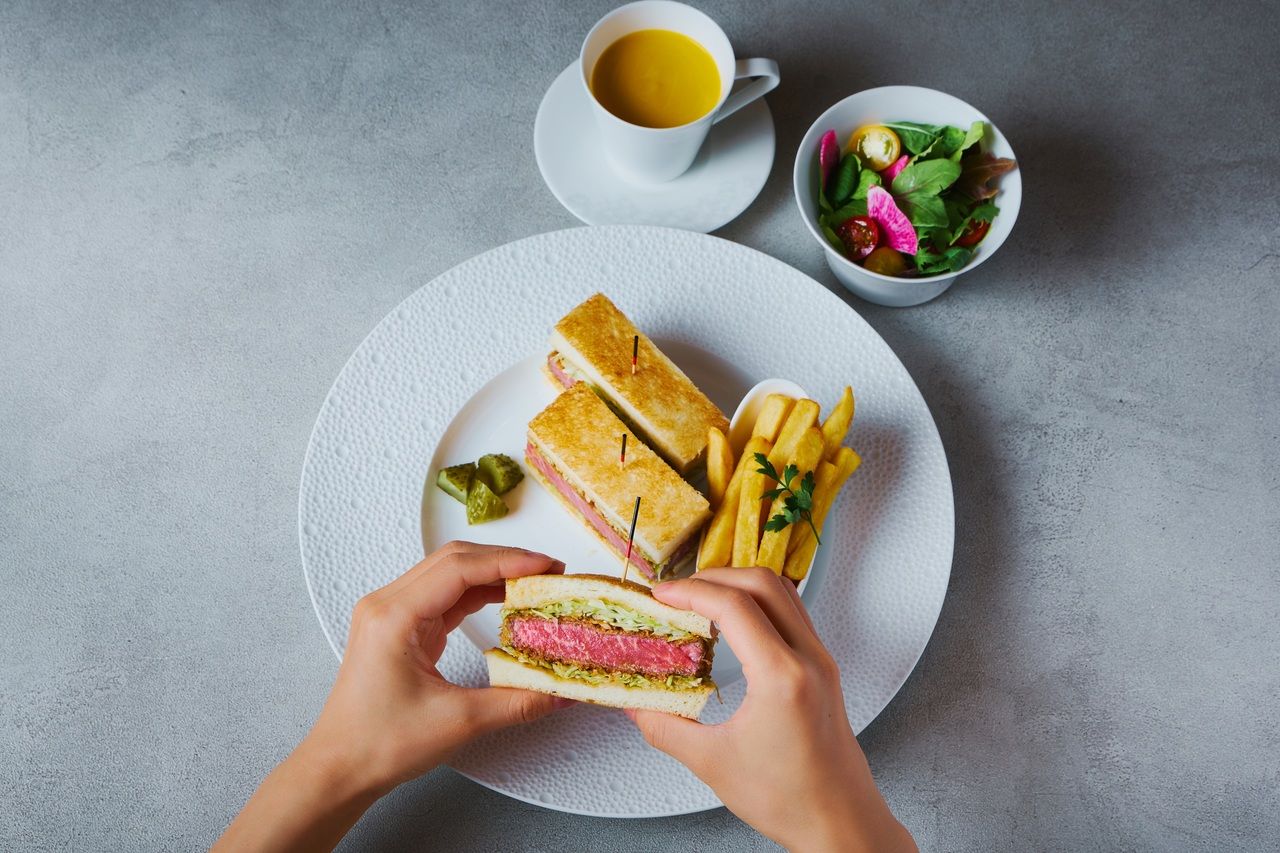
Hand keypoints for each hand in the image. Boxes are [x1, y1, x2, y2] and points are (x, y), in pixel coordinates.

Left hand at [215, 542, 569, 851]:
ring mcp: (392, 613)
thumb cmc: (379, 743)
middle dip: (505, 561)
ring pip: (450, 573)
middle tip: (548, 572)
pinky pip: (444, 595)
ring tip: (534, 583)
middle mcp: (388, 605)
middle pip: (455, 560)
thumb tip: (558, 692)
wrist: (339, 768)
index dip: (508, 562)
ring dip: (492, 574)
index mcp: (394, 616)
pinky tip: (504, 600)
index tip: (546, 566)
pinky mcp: (400, 627)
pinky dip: (477, 593)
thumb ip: (516, 702)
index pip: (460, 569)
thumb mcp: (458, 722)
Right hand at [624, 568, 915, 852]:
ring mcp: (821, 659)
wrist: (841, 823)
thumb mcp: (713, 763)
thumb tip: (635, 705)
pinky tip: (732, 622)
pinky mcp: (823, 667)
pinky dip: (758, 603)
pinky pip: (792, 612)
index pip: (734, 606)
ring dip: (738, 585)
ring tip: (700, 600)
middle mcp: (808, 658)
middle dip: (713, 577)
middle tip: (677, 592)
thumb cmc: (791, 800)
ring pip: (781, 591)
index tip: (661, 595)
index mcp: (783, 677)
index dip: (690, 591)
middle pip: (761, 582)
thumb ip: (665, 727)